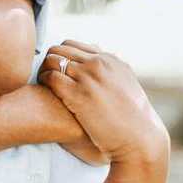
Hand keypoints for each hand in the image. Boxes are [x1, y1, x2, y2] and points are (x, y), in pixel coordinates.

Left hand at [39, 40, 169, 165]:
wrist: (139, 138)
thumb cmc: (132, 119)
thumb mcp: (126, 86)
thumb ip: (112, 72)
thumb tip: (101, 64)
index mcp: (110, 60)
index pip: (72, 45)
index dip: (60, 57)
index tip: (57, 71)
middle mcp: (99, 63)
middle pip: (59, 49)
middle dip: (49, 61)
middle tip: (46, 77)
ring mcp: (88, 77)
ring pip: (52, 59)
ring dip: (43, 70)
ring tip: (44, 84)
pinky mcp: (78, 94)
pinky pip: (51, 76)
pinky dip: (43, 81)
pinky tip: (45, 93)